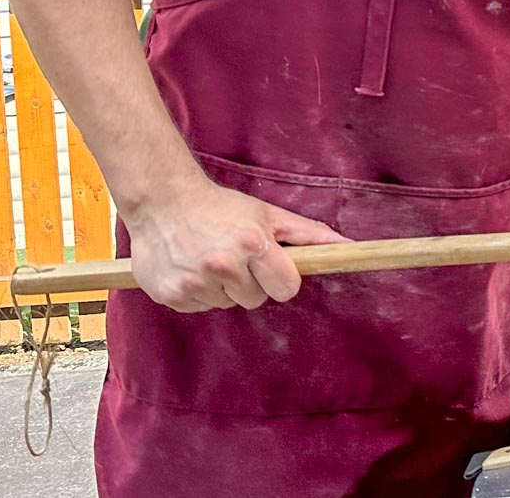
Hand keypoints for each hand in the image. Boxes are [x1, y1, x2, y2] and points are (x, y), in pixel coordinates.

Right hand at [125, 179, 348, 312]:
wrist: (161, 202)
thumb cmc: (220, 208)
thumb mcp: (267, 215)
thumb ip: (308, 234)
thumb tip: (348, 246)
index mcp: (252, 244)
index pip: (286, 289)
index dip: (281, 279)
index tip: (271, 266)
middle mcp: (223, 265)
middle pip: (255, 300)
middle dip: (251, 283)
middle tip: (235, 257)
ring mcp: (194, 282)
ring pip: (226, 304)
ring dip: (223, 288)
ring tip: (209, 258)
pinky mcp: (171, 295)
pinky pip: (200, 307)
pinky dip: (198, 292)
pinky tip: (191, 267)